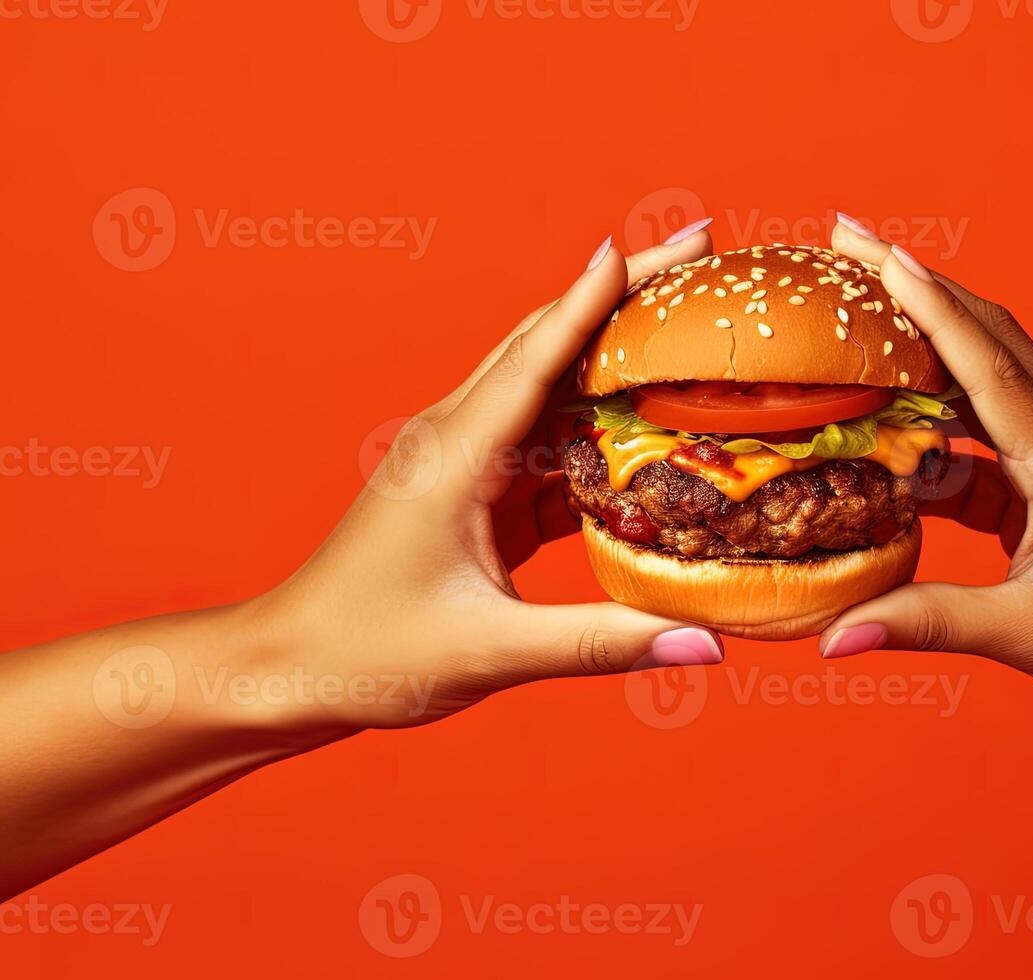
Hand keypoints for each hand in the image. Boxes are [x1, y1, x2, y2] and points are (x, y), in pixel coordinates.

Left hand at [251, 230, 726, 732]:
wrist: (291, 669)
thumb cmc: (369, 656)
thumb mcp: (493, 653)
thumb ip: (603, 641)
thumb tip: (707, 647)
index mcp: (454, 457)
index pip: (537, 358)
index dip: (594, 298)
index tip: (648, 245)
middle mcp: (457, 439)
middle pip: (549, 345)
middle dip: (622, 295)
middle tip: (695, 254)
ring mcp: (466, 463)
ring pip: (552, 390)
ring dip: (616, 360)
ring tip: (689, 329)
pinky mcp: (476, 495)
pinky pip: (549, 446)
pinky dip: (600, 434)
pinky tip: (652, 434)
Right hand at [818, 219, 1032, 713]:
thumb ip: (933, 624)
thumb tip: (835, 635)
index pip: (984, 364)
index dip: (926, 306)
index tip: (873, 253)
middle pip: (984, 336)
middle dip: (915, 286)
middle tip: (846, 243)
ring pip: (982, 377)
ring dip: (922, 343)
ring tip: (853, 314)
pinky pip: (980, 436)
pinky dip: (932, 423)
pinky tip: (887, 436)